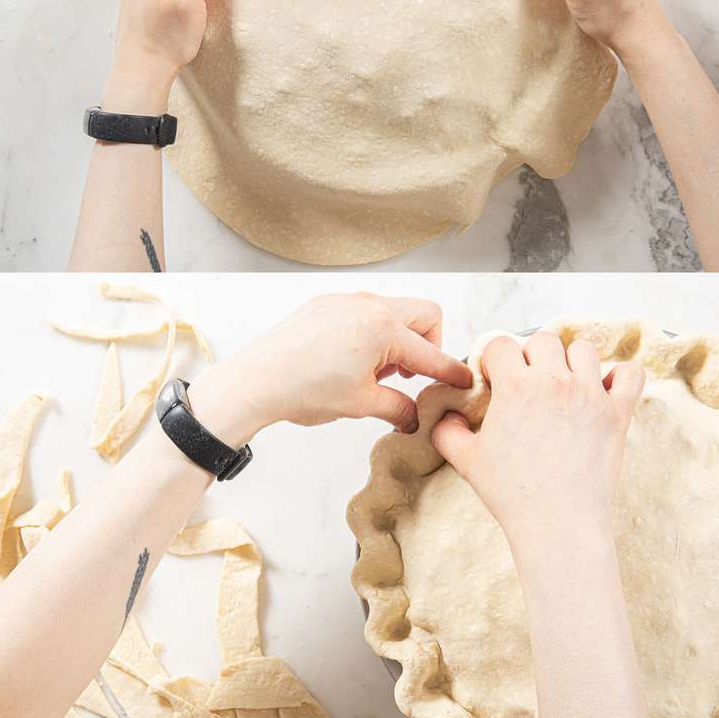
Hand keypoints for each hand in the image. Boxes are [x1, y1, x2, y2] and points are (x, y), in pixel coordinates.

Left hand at [185, 294, 471, 446]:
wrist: (253, 381)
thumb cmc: (303, 390)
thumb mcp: (361, 404)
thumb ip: (399, 407)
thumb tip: (414, 416)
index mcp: (384, 329)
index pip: (432, 354)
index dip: (452, 372)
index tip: (465, 381)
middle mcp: (369, 305)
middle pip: (425, 316)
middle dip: (428, 344)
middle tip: (409, 373)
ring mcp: (346, 300)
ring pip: (395, 310)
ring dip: (398, 338)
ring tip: (375, 370)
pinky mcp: (326, 304)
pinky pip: (365, 310)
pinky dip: (372, 331)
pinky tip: (351, 359)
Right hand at [430, 331, 644, 556]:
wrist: (557, 522)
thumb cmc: (512, 493)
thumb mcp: (467, 461)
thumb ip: (447, 432)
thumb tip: (446, 417)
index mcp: (516, 387)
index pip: (501, 345)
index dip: (495, 361)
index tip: (498, 380)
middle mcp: (555, 382)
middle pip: (544, 341)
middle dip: (533, 357)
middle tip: (531, 385)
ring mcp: (590, 394)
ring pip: (584, 349)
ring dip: (573, 361)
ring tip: (566, 385)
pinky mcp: (618, 412)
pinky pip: (631, 374)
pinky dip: (621, 376)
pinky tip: (607, 391)